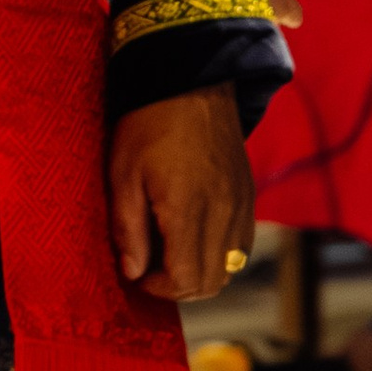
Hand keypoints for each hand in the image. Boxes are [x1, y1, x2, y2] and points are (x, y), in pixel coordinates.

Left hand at [109, 85, 255, 302]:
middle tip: (151, 269)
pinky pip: (242, 244)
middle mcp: (223, 212)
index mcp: (188, 209)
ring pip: (231, 267)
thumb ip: (128, 229)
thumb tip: (133, 273)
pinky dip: (219, 254)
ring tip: (170, 252)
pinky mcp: (248, 194)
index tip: (138, 274)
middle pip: (212, 282)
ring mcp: (241, 204)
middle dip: (180, 287)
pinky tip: (192, 235)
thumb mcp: (123, 175)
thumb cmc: (147, 125)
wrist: (192, 82)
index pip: (187, 279)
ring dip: (200, 271)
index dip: (160, 289)